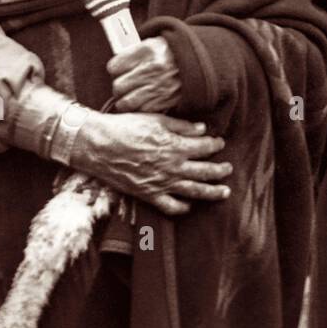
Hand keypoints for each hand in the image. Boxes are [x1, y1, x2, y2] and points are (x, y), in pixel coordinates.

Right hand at [70, 111, 231, 215]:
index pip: (205, 147)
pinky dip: (183, 208)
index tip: (220, 143)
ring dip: (212, 192)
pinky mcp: (148, 195)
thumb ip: (181, 126)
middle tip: (229, 169)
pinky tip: (190, 205)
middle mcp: (172, 167)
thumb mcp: (155, 119)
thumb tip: (203, 129)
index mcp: (175, 146)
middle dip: (221, 170)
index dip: (216, 145)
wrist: (97, 145)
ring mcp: (161, 183)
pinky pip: (171, 207)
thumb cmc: (125, 127)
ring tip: (225, 192)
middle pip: (205, 172)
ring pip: (194, 192)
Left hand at [108, 37, 180, 113]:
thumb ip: (133, 54)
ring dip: (127, 100)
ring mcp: (159, 86)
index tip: (119, 70)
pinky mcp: (165, 100)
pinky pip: (142, 110)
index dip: (116, 69)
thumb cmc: (172, 53)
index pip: (114, 67)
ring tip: (132, 95)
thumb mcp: (153, 44)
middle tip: (126, 85)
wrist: (199, 61)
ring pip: (126, 102)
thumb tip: (114, 68)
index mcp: (148, 51)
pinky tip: (145, 100)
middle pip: (118, 87)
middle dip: (120, 87)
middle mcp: (153, 69)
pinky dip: (141, 107)